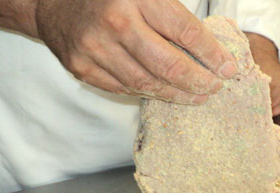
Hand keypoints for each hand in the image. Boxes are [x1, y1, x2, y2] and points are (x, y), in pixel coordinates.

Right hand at [0, 0, 237, 103]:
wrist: (51, 2)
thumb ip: (170, 8)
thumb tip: (210, 41)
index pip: (183, 30)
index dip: (211, 53)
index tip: (228, 68)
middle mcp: (116, 23)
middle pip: (168, 64)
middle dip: (198, 81)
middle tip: (215, 88)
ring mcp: (96, 49)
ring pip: (146, 82)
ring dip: (177, 94)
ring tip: (197, 96)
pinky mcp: (83, 68)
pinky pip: (124, 88)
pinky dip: (148, 92)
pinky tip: (165, 93)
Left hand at [245, 33, 279, 171]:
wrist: (250, 57)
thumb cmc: (258, 69)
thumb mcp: (259, 97)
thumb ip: (260, 124)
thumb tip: (255, 151)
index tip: (269, 169)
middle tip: (261, 174)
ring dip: (274, 159)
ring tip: (257, 167)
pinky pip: (278, 144)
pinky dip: (268, 152)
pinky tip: (255, 156)